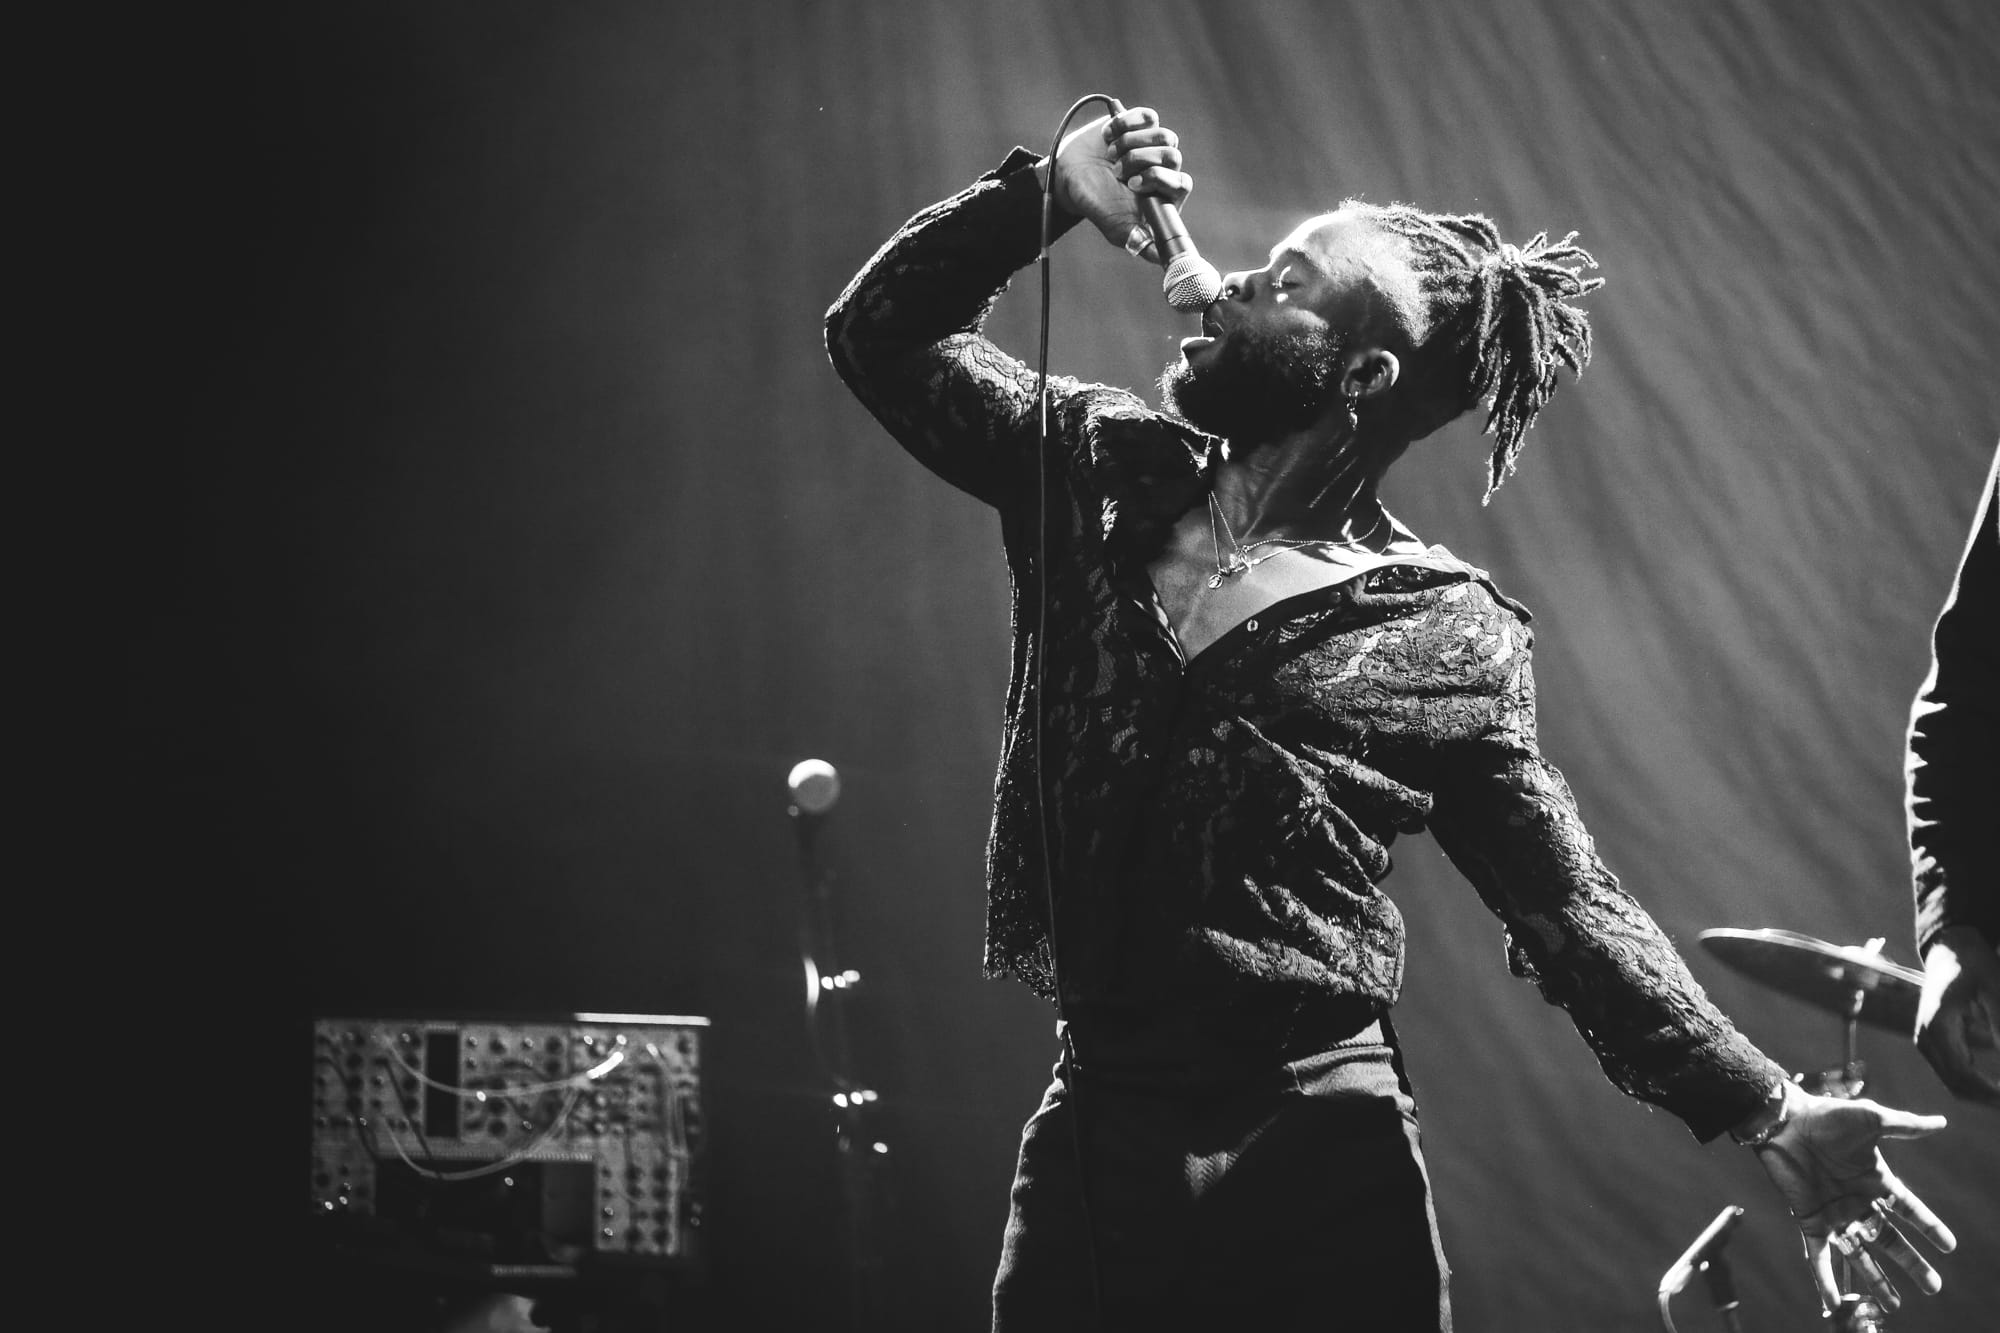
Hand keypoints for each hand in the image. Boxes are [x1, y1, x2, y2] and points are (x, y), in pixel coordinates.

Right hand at [1040, 106, 1191, 259]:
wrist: (1069, 174)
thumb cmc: (1094, 203)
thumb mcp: (1115, 227)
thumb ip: (1138, 241)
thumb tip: (1160, 259)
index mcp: (1164, 196)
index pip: (1182, 184)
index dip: (1159, 180)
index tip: (1132, 185)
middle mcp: (1164, 170)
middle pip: (1173, 155)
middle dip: (1141, 161)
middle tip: (1117, 172)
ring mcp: (1154, 146)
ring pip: (1163, 135)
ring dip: (1131, 144)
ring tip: (1110, 155)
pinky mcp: (1142, 125)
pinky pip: (1148, 117)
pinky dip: (1126, 124)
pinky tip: (1108, 136)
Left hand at [1749, 1086, 1953, 1312]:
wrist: (1783, 1120)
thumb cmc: (1826, 1117)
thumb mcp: (1871, 1118)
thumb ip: (1905, 1126)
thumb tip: (1942, 1122)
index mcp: (1875, 1181)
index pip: (1909, 1210)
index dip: (1928, 1227)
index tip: (1948, 1246)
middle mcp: (1857, 1202)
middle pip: (1890, 1240)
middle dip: (1911, 1263)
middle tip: (1932, 1286)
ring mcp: (1834, 1214)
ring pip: (1860, 1254)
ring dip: (1876, 1280)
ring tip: (1892, 1305)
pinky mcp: (1809, 1220)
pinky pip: (1818, 1256)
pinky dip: (1824, 1279)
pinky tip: (1832, 1301)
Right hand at [1915, 925, 1999, 1104]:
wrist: (1949, 953)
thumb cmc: (1975, 966)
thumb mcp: (1995, 990)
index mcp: (1937, 1025)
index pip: (1962, 1072)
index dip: (1990, 1091)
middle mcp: (1925, 1037)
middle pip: (1956, 1084)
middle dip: (1990, 1098)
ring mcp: (1925, 1042)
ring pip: (1954, 1083)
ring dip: (1983, 1095)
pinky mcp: (1931, 1044)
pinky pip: (1952, 1074)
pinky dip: (1976, 1084)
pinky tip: (1998, 1085)